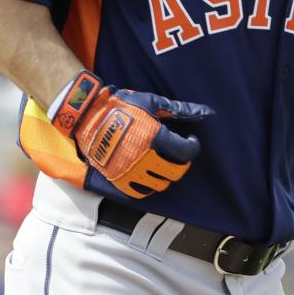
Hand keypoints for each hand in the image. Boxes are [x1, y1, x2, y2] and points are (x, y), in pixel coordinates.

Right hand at [48, 71, 213, 197]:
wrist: (88, 117)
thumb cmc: (121, 106)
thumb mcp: (151, 102)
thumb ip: (179, 109)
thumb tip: (205, 112)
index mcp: (154, 137)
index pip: (186, 152)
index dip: (193, 147)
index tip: (190, 141)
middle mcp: (144, 158)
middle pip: (175, 172)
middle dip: (181, 164)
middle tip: (178, 155)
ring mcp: (130, 171)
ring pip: (160, 184)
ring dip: (166, 175)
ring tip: (162, 162)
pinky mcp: (118, 179)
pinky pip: (140, 192)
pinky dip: (148, 185)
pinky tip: (148, 173)